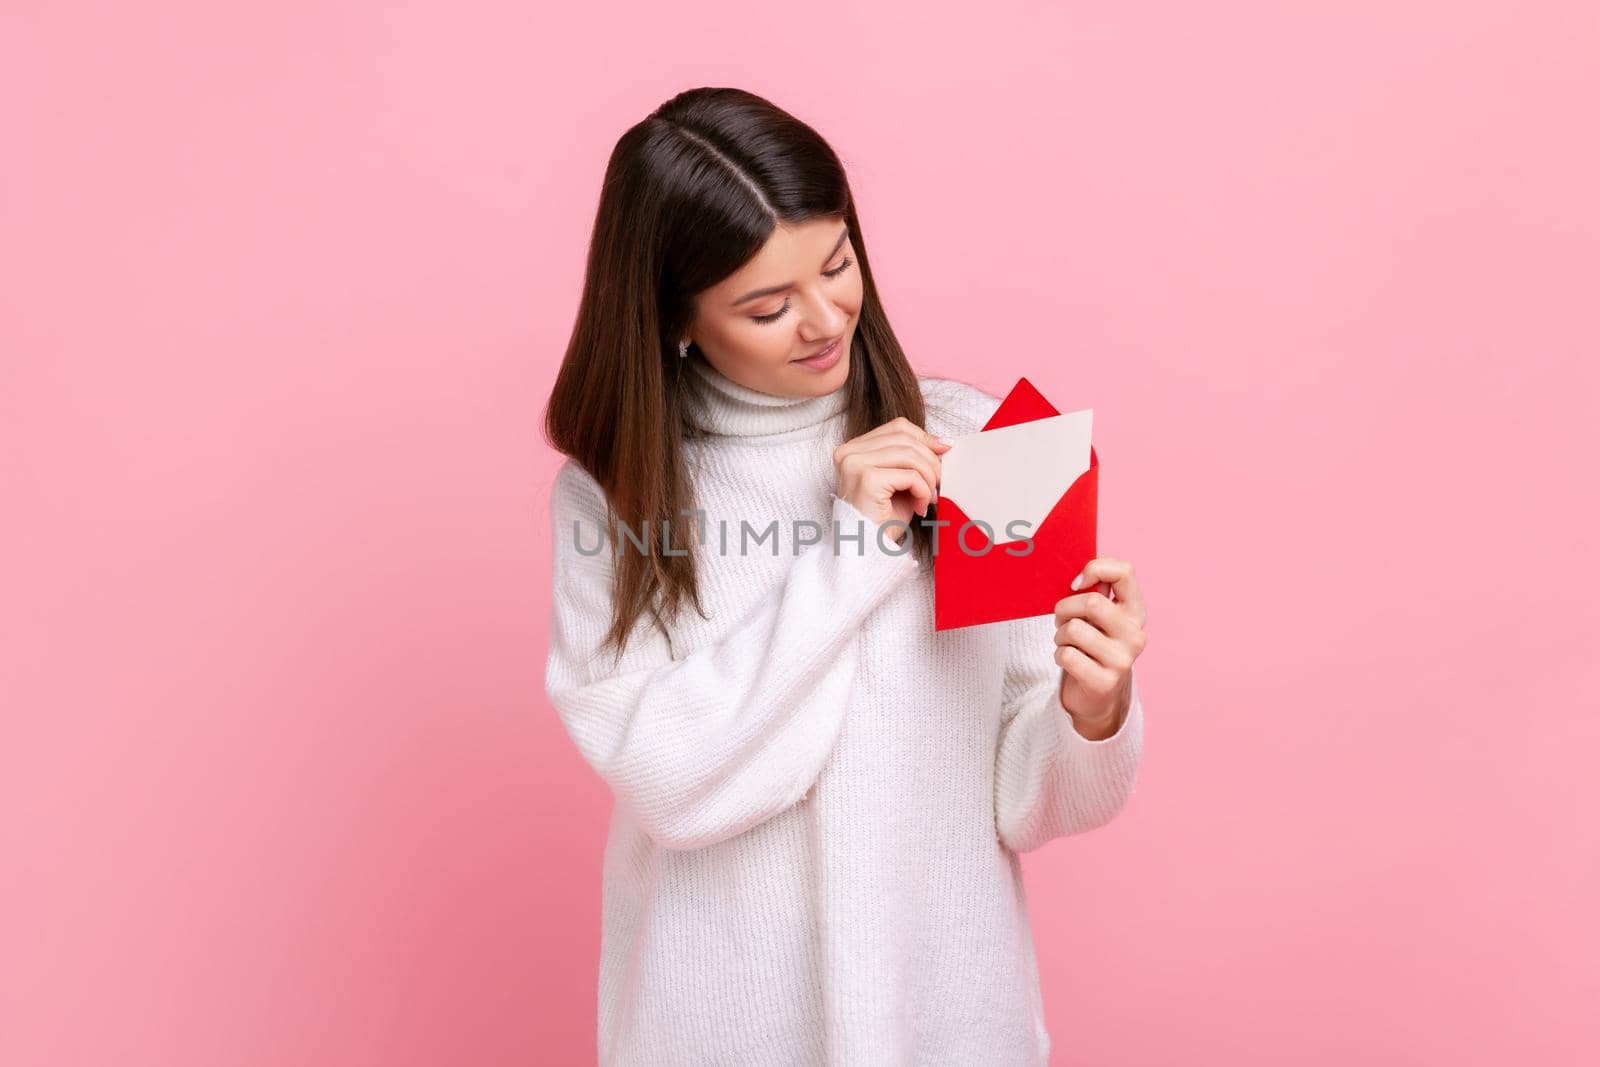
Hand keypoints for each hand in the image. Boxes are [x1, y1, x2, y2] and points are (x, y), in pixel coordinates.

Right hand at [833, 417, 951, 542]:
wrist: (866, 553)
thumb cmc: (882, 521)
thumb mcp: (900, 482)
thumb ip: (913, 459)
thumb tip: (943, 443)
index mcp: (853, 449)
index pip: (897, 427)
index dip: (925, 437)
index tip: (944, 453)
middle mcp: (848, 453)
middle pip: (905, 438)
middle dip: (931, 460)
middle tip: (939, 484)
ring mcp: (854, 464)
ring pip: (909, 455)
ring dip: (928, 478)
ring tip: (930, 498)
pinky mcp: (866, 479)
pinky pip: (910, 475)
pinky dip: (923, 491)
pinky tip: (920, 508)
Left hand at [1053, 556, 1148, 737]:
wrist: (1096, 695)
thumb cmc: (1092, 644)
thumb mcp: (1099, 615)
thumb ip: (1095, 589)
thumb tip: (1080, 570)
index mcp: (1136, 612)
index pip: (1124, 571)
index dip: (1094, 569)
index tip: (1076, 584)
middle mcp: (1135, 635)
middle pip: (1092, 602)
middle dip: (1065, 608)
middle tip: (1063, 620)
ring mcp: (1122, 661)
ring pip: (1074, 629)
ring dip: (1060, 635)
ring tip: (1067, 643)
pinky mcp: (1104, 682)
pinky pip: (1066, 655)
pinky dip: (1059, 655)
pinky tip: (1068, 662)